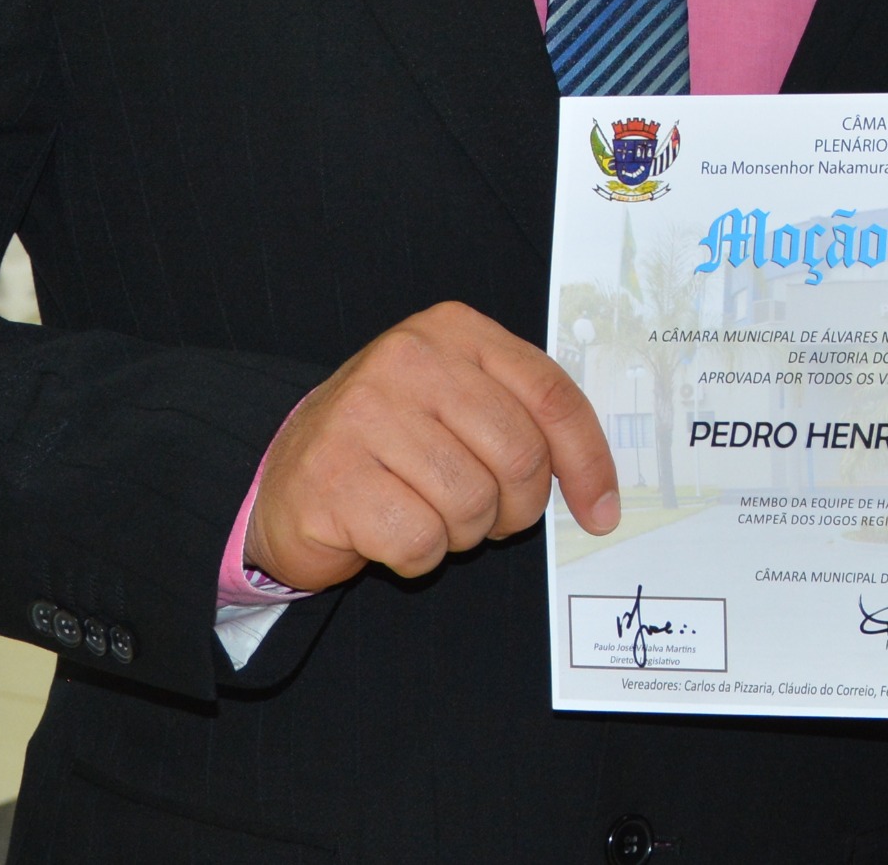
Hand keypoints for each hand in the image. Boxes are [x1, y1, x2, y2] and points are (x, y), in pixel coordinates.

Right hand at [245, 302, 619, 589]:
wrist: (288, 473)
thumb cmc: (392, 443)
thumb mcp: (461, 404)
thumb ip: (524, 421)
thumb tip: (597, 494)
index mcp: (453, 331)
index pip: (551, 394)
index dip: (587, 461)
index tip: (600, 511)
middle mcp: (408, 359)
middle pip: (519, 455)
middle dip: (516, 507)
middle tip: (489, 517)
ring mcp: (363, 415)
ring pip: (471, 504)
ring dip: (462, 533)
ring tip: (428, 513)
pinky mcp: (332, 476)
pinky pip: (420, 540)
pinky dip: (418, 556)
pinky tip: (389, 531)